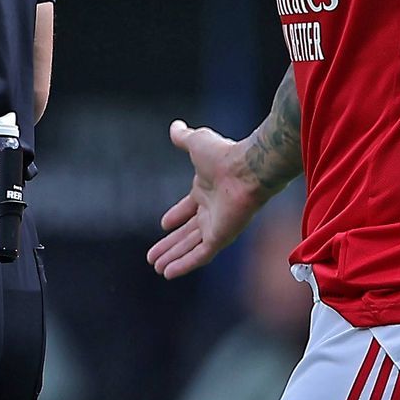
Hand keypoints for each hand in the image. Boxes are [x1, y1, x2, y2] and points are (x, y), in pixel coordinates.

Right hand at [147, 120, 270, 278]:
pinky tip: (168, 273)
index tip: (163, 224)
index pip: (188, 208)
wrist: (247, 168)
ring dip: (172, 257)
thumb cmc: (224, 154)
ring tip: (155, 267)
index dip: (176, 216)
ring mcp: (216, 226)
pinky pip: (200, 255)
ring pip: (190, 247)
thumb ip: (184, 138)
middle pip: (186, 233)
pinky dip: (184, 265)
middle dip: (169, 244)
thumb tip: (175, 126)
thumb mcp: (197, 142)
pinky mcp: (220, 237)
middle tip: (152, 256)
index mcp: (206, 191)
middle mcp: (211, 211)